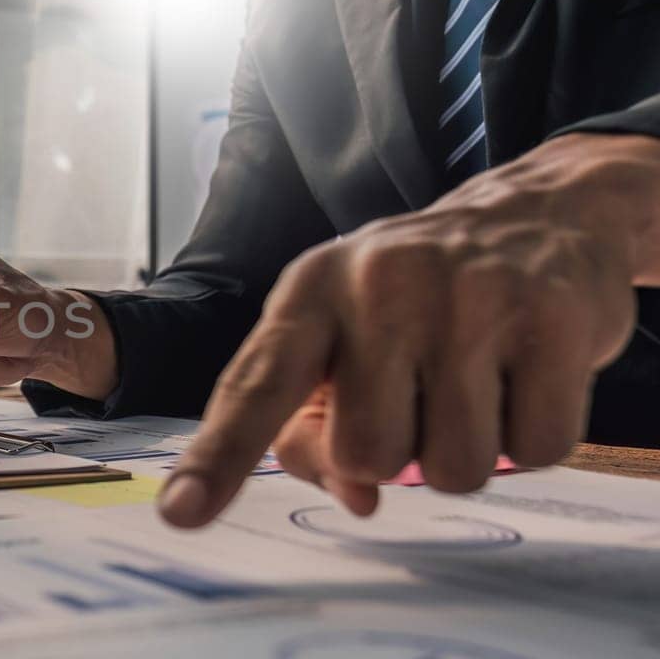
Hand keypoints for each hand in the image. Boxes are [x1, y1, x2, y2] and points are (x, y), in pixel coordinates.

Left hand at [159, 133, 659, 527]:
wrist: (536, 216)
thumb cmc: (415, 301)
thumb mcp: (343, 340)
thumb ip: (316, 427)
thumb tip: (357, 497)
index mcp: (309, 294)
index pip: (256, 386)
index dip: (218, 457)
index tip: (179, 513)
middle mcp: (380, 286)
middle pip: (366, 454)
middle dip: (395, 454)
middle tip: (418, 399)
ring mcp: (468, 298)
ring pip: (455, 467)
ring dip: (467, 451)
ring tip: (474, 386)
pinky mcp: (552, 318)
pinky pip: (536, 448)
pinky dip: (532, 437)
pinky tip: (524, 379)